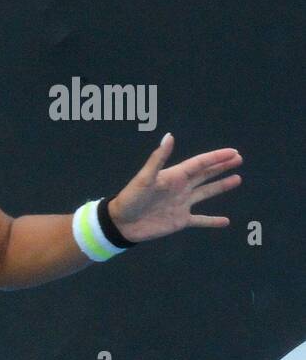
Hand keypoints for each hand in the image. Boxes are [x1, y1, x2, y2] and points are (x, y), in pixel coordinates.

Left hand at [107, 133, 242, 242]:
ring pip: (206, 193)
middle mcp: (180, 188)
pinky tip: (225, 221)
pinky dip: (212, 221)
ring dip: (221, 186)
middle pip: (205, 174)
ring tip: (237, 179)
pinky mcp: (180, 220)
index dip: (216, 157)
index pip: (200, 163)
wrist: (120, 224)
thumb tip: (169, 136)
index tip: (234, 152)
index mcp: (174, 176)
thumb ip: (158, 159)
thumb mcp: (144, 178)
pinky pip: (200, 220)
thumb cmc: (130, 198)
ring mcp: (181, 204)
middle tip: (238, 158)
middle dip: (221, 166)